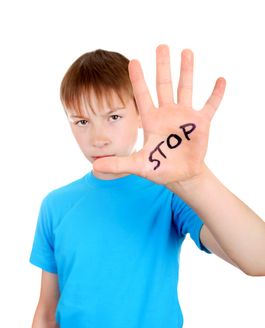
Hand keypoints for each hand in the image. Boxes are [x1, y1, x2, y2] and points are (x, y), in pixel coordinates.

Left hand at [93, 45, 225, 185]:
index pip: (142, 96)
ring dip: (187, 71)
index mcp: (151, 120)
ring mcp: (185, 117)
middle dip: (163, 66)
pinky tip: (221, 80)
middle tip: (161, 46)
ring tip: (186, 51)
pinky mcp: (201, 124)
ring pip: (185, 89)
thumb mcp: (138, 165)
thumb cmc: (159, 168)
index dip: (138, 79)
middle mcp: (167, 114)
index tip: (133, 61)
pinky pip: (210, 105)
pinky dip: (215, 94)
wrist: (181, 175)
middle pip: (164, 85)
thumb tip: (94, 166)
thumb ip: (119, 164)